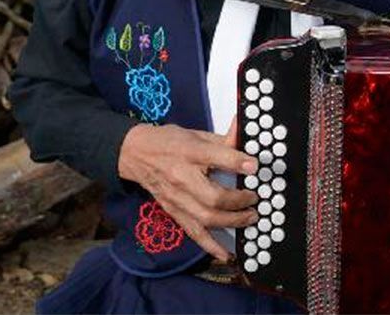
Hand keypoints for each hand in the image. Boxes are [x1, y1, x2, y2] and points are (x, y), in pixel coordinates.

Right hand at [117, 122, 259, 261]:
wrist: (135, 153)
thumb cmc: (169, 142)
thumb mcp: (197, 134)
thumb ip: (224, 139)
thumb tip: (247, 135)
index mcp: (190, 152)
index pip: (216, 157)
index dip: (238, 163)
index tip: (255, 167)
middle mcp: (182, 177)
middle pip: (213, 197)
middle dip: (239, 201)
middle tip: (254, 198)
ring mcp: (177, 198)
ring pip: (206, 218)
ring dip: (232, 221)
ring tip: (250, 217)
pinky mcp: (173, 211)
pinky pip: (193, 232)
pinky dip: (210, 246)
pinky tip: (225, 254)